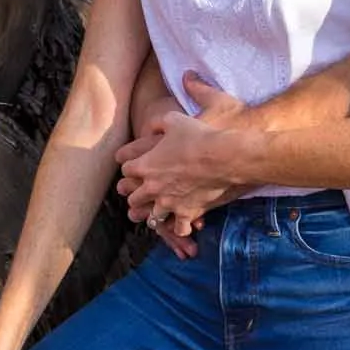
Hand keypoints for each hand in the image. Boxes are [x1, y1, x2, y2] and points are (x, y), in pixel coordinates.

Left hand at [116, 120, 203, 256]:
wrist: (224, 157)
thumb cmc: (199, 136)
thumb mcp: (174, 119)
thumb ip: (158, 122)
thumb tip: (149, 126)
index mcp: (145, 165)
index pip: (125, 170)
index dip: (130, 167)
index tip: (136, 165)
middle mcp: (153, 188)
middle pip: (133, 199)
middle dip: (137, 195)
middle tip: (143, 192)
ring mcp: (169, 203)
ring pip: (152, 217)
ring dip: (155, 213)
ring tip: (160, 210)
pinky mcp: (187, 213)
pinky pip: (178, 229)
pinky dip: (179, 227)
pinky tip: (183, 222)